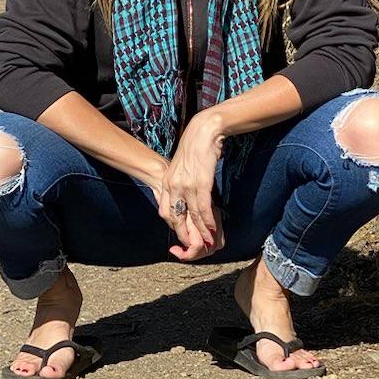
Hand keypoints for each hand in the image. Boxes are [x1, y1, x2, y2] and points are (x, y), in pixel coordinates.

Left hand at [158, 113, 224, 260]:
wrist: (205, 129)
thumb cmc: (195, 147)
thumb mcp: (181, 167)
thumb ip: (180, 183)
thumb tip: (185, 197)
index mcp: (166, 182)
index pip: (166, 212)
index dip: (175, 228)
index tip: (183, 239)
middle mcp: (172, 185)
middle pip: (176, 218)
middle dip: (185, 236)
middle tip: (194, 249)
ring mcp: (185, 184)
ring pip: (192, 216)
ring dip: (200, 233)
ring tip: (207, 245)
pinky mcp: (200, 182)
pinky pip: (203, 208)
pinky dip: (208, 222)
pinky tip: (212, 231)